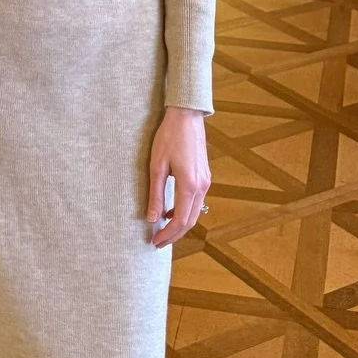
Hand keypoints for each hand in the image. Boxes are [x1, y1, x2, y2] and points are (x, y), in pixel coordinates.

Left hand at [148, 105, 209, 247]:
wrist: (186, 116)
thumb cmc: (169, 137)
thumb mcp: (157, 165)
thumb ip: (155, 194)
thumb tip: (152, 219)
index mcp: (189, 185)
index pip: (180, 221)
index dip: (168, 235)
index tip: (155, 242)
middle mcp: (201, 186)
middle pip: (191, 221)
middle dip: (175, 235)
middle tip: (158, 242)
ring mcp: (205, 181)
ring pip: (195, 212)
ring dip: (180, 224)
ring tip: (163, 229)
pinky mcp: (205, 176)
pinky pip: (197, 201)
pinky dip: (185, 211)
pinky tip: (171, 210)